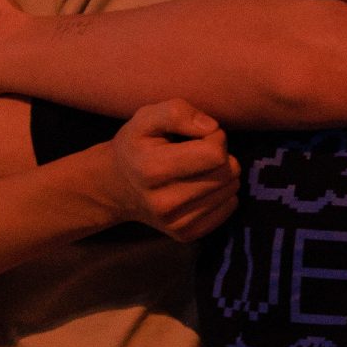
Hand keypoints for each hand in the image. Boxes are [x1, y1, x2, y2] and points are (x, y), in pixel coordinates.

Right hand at [108, 104, 240, 241]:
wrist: (115, 187)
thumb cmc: (136, 146)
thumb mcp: (145, 118)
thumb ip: (176, 112)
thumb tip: (212, 128)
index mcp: (151, 169)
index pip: (215, 154)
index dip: (215, 137)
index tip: (200, 136)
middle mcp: (164, 202)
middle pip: (227, 173)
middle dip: (221, 155)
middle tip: (199, 152)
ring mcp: (176, 223)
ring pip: (231, 190)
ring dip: (222, 174)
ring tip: (197, 169)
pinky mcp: (186, 234)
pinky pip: (229, 207)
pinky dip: (222, 193)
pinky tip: (200, 187)